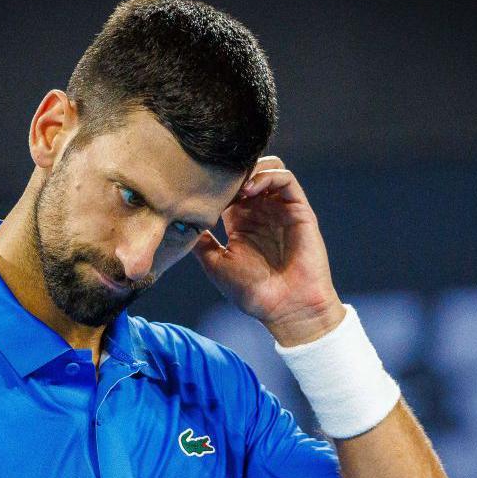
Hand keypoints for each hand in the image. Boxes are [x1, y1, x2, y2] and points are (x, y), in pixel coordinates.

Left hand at [191, 156, 345, 345]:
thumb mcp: (215, 264)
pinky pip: (285, 179)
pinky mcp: (299, 210)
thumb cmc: (251, 292)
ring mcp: (281, 209)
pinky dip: (267, 175)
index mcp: (241, 222)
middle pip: (247, 172)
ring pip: (267, 168)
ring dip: (249, 169)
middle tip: (214, 180)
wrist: (285, 308)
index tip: (198, 189)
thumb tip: (177, 224)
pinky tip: (249, 190)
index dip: (214, 183)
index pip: (228, 188)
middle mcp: (262, 211)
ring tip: (233, 186)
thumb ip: (200, 242)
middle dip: (230, 171)